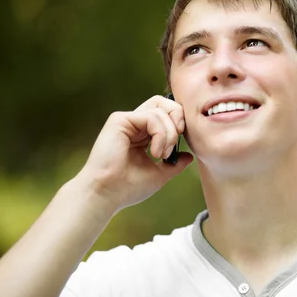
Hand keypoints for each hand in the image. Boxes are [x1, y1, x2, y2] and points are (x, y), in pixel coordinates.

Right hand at [76, 95, 192, 213]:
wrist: (107, 194)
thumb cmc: (128, 187)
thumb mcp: (159, 174)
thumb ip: (174, 164)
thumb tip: (189, 156)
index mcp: (142, 134)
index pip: (165, 113)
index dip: (178, 121)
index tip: (182, 141)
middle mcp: (134, 124)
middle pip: (164, 103)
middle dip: (178, 117)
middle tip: (178, 138)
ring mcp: (127, 120)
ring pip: (160, 110)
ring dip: (169, 134)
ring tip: (161, 154)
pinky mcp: (120, 120)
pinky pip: (151, 117)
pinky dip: (160, 134)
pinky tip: (155, 152)